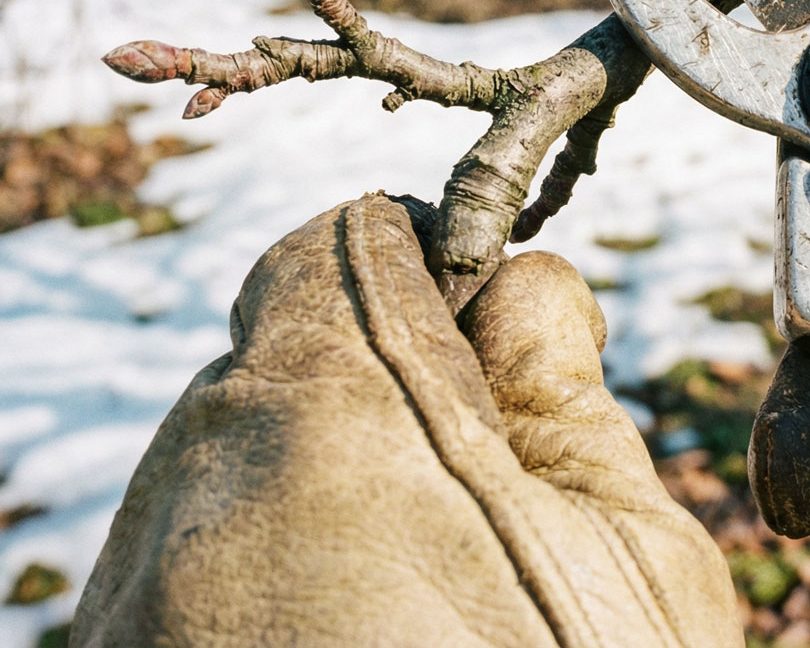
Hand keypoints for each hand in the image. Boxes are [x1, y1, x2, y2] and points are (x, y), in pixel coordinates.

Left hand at [71, 194, 740, 647]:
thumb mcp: (631, 555)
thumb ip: (560, 387)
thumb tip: (523, 285)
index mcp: (333, 418)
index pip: (334, 250)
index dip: (419, 272)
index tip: (471, 323)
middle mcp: (192, 499)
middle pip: (270, 366)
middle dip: (370, 393)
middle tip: (474, 494)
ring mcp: (130, 607)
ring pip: (218, 479)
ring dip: (308, 497)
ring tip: (411, 608)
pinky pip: (176, 584)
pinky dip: (251, 592)